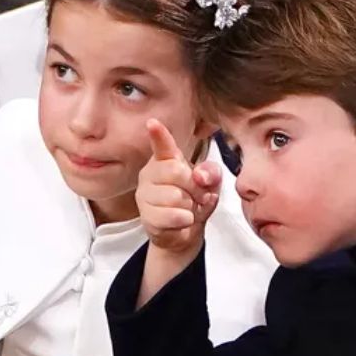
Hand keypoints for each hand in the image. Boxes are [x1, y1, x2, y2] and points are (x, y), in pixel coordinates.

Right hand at [137, 118, 221, 255]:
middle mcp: (150, 173)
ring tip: (188, 209)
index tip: (152, 123)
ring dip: (190, 206)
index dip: (158, 134)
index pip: (162, 145)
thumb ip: (210, 173)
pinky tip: (183, 220)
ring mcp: (145, 194)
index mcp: (166, 160)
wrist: (185, 232)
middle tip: (198, 196)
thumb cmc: (195, 200)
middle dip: (195, 187)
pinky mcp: (146, 216)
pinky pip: (173, 216)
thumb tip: (200, 176)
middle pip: (176, 172)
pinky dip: (185, 220)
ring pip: (175, 196)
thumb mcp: (210, 184)